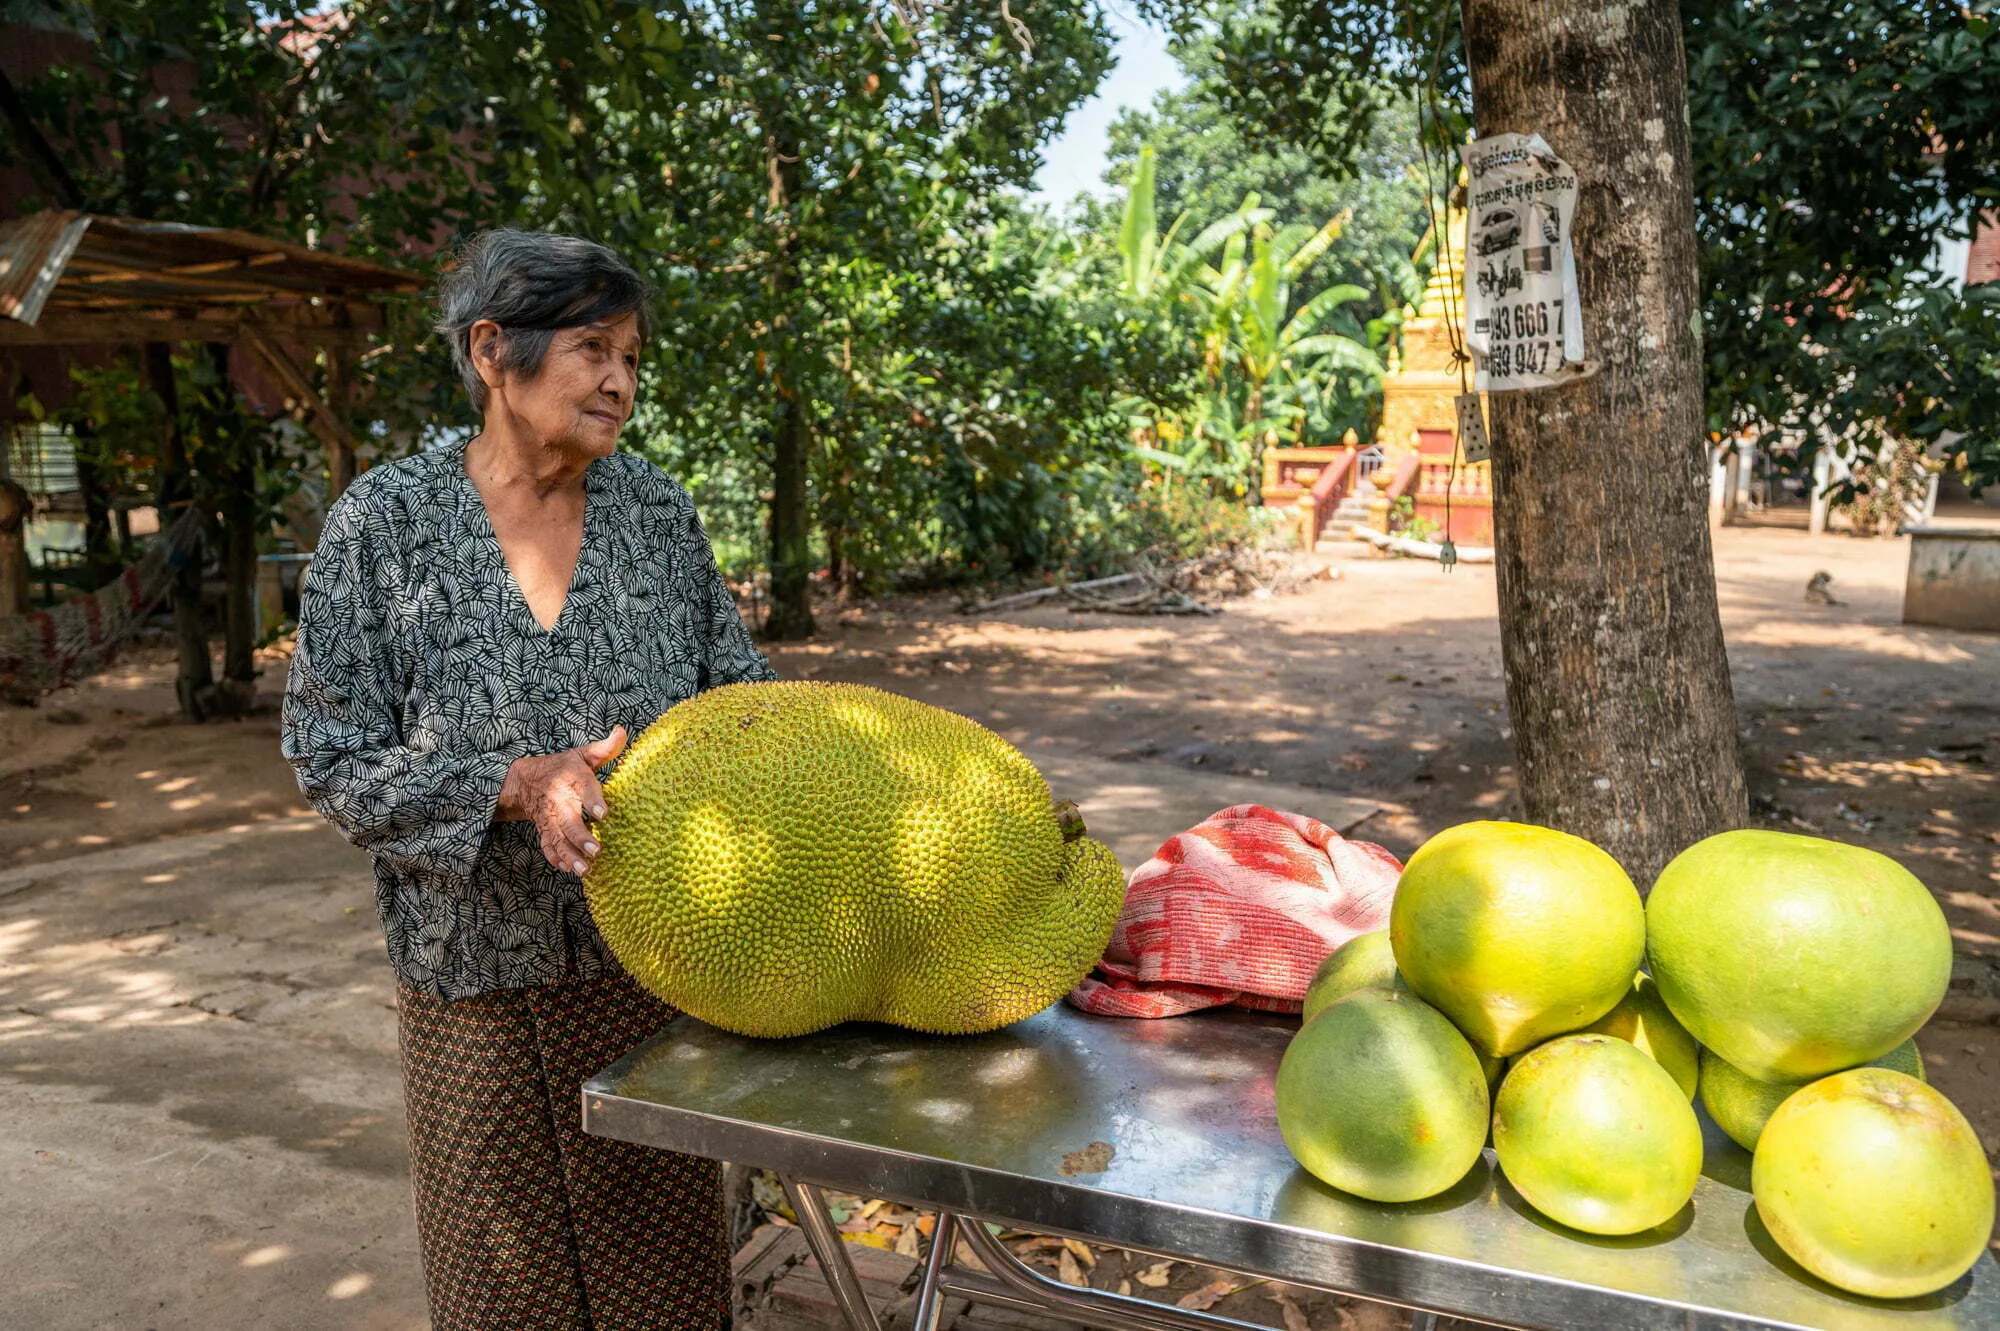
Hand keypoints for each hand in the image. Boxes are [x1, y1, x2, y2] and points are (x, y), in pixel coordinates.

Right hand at [497, 726, 627, 874]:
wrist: (526, 781)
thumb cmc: (563, 768)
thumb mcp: (582, 754)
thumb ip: (604, 748)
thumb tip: (621, 731)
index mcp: (571, 779)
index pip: (583, 787)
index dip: (592, 799)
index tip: (603, 813)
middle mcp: (559, 801)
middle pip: (568, 820)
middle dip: (580, 836)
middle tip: (595, 849)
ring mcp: (550, 819)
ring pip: (558, 839)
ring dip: (570, 854)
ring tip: (585, 869)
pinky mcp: (545, 831)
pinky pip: (548, 847)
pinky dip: (556, 859)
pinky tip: (569, 869)